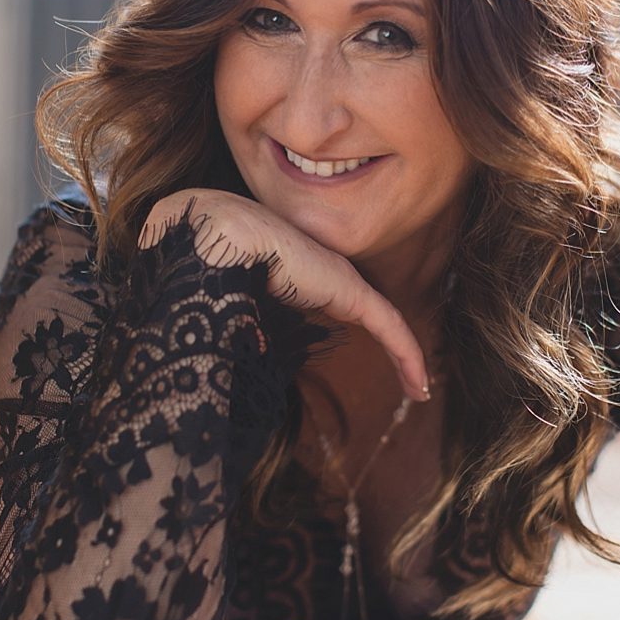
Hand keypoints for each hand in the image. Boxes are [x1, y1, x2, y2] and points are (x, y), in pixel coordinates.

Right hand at [140, 188, 430, 402]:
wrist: (209, 232)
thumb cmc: (201, 262)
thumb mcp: (224, 298)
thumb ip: (233, 321)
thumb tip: (218, 361)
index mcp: (291, 271)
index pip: (329, 297)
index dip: (344, 321)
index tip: (347, 344)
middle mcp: (320, 271)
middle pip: (363, 309)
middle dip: (387, 340)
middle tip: (405, 375)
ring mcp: (338, 278)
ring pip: (384, 321)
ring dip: (403, 355)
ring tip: (418, 388)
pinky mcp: (350, 290)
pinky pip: (390, 325)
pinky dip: (406, 353)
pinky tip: (419, 385)